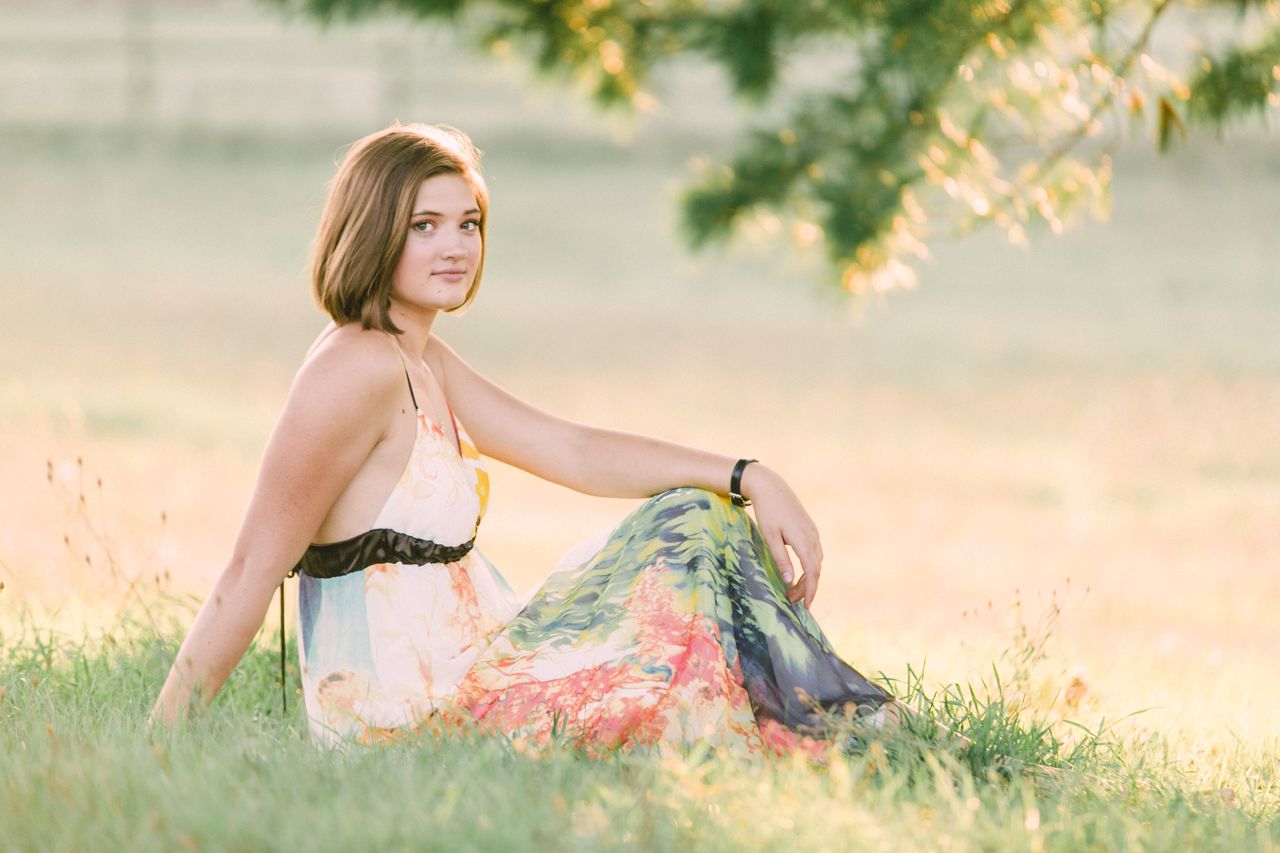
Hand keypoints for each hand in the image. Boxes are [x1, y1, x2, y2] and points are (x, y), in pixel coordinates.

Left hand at [739, 463, 823, 607]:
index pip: (812, 572)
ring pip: (816, 561)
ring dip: (808, 577)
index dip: (810, 591)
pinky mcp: (809, 528)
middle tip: (792, 600)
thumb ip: (781, 559)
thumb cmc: (767, 511)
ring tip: (793, 589)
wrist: (770, 486)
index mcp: (803, 540)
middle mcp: (812, 537)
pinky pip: (814, 552)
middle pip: (815, 569)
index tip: (805, 606)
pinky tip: (799, 571)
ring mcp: (813, 532)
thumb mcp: (770, 537)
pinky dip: (809, 566)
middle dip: (806, 587)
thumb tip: (789, 582)